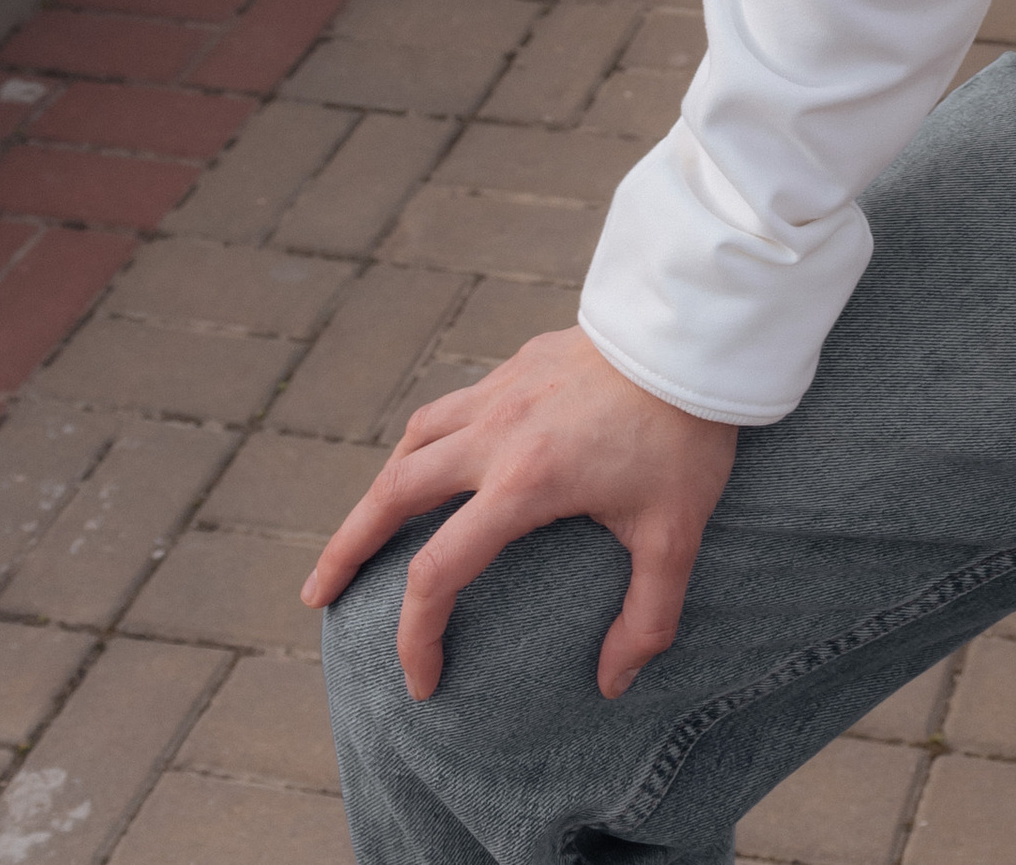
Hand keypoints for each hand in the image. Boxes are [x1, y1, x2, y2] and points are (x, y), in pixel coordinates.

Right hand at [301, 324, 738, 702]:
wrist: (697, 331)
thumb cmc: (688, 432)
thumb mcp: (676, 533)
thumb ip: (646, 616)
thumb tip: (613, 683)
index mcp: (523, 483)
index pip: (438, 574)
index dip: (417, 637)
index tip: (422, 679)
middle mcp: (495, 434)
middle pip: (391, 496)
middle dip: (347, 551)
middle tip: (318, 595)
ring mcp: (502, 391)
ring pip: (413, 440)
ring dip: (380, 489)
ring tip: (365, 528)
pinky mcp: (519, 362)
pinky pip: (451, 407)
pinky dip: (426, 442)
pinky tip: (435, 460)